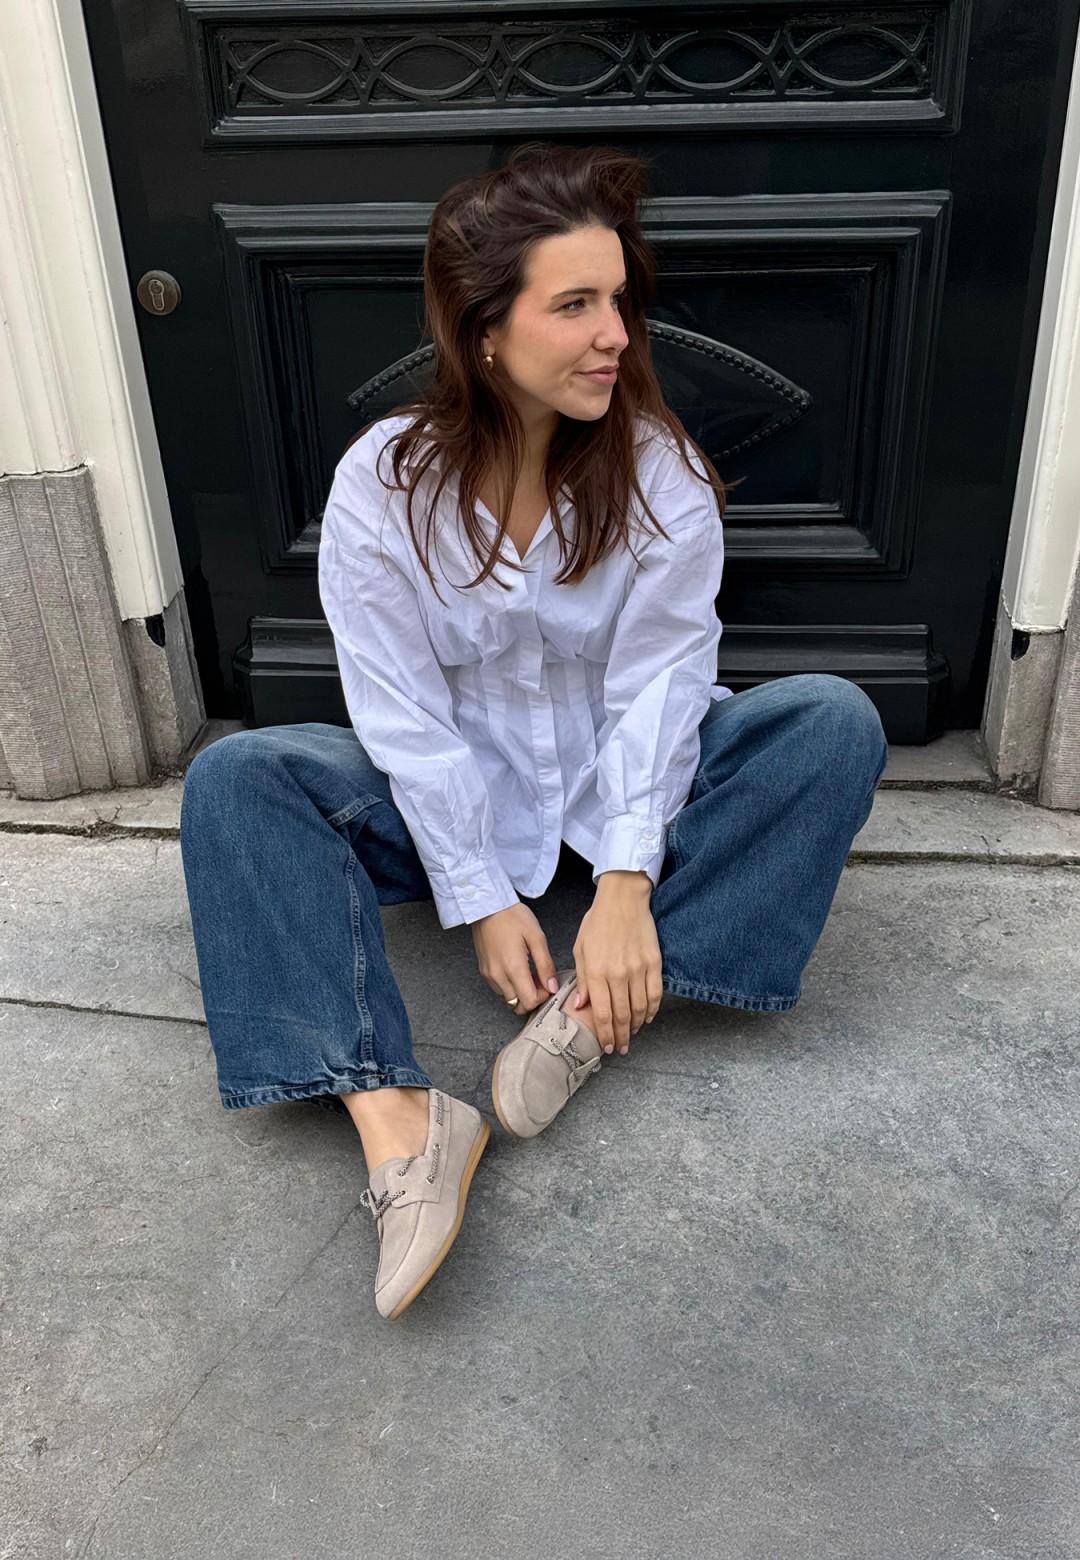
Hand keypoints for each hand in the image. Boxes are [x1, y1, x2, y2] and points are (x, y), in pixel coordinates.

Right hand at [471, 901, 560, 1012]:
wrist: (487, 906)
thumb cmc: (513, 917)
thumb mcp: (537, 937)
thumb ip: (545, 965)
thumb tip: (552, 987)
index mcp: (513, 967)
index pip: (529, 1001)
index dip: (542, 996)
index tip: (547, 983)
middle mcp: (498, 975)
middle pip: (518, 1005)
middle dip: (532, 996)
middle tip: (539, 979)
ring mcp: (489, 975)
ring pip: (508, 999)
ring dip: (520, 992)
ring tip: (528, 973)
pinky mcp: (484, 971)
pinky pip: (499, 989)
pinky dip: (510, 986)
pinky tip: (516, 970)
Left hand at [571, 872, 662, 1054]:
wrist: (623, 899)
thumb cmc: (598, 922)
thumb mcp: (581, 949)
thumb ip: (582, 980)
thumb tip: (580, 1005)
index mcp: (596, 971)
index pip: (602, 1013)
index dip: (606, 1034)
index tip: (606, 1046)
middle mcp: (618, 973)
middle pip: (622, 1016)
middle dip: (621, 1037)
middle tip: (619, 1048)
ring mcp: (638, 969)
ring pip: (640, 1008)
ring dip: (636, 1026)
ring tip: (632, 1035)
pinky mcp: (654, 963)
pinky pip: (655, 994)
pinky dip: (652, 1010)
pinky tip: (648, 1017)